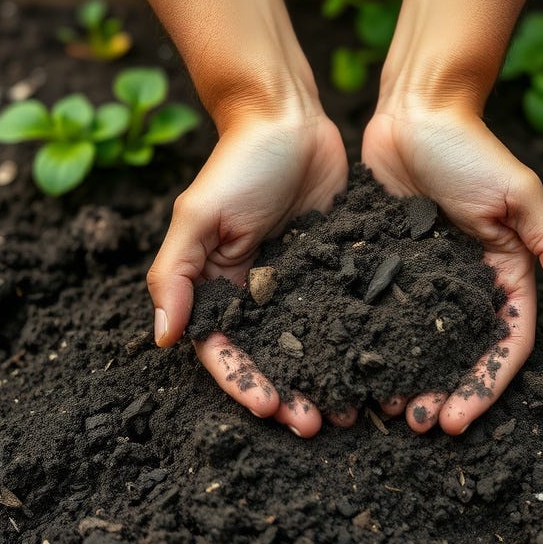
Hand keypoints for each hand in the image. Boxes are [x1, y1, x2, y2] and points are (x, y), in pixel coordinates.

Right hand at [147, 113, 347, 436]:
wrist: (290, 120)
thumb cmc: (238, 163)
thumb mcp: (199, 214)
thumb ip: (176, 273)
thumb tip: (163, 338)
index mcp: (217, 288)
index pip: (224, 350)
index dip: (242, 382)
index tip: (269, 408)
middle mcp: (257, 294)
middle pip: (270, 359)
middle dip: (289, 394)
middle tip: (317, 423)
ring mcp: (298, 285)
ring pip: (311, 346)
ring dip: (326, 379)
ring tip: (352, 409)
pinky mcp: (333, 270)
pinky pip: (345, 315)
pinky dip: (358, 343)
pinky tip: (380, 365)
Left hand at [361, 107, 542, 434]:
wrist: (413, 112)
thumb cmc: (470, 147)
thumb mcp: (517, 193)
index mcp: (508, 272)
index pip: (505, 343)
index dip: (485, 385)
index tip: (456, 419)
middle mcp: (471, 283)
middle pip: (462, 353)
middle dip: (445, 393)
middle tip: (415, 424)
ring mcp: (430, 278)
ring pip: (422, 341)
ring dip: (407, 377)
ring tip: (382, 409)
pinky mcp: (393, 265)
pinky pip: (386, 312)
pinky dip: (376, 342)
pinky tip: (352, 366)